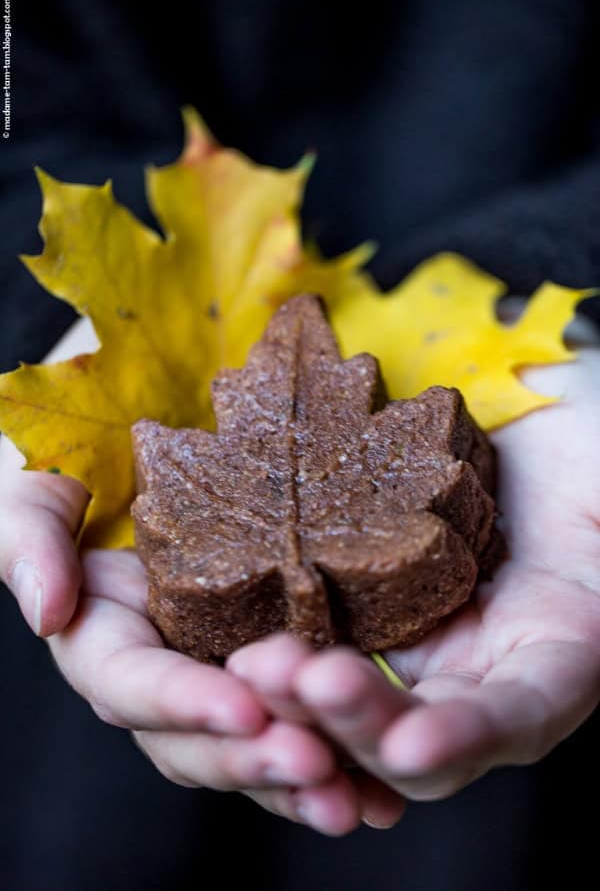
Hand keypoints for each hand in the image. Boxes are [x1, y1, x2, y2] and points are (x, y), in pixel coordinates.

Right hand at [0, 319, 403, 835]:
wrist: (156, 448)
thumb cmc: (88, 460)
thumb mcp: (43, 483)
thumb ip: (30, 535)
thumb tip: (48, 610)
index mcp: (106, 638)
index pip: (131, 684)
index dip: (182, 700)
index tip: (242, 708)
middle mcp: (164, 672)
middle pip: (196, 740)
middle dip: (252, 759)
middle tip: (316, 766)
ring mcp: (220, 674)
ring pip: (253, 749)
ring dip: (302, 782)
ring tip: (360, 801)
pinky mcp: (274, 666)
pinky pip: (301, 724)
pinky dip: (342, 762)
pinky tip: (387, 792)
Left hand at [229, 340, 599, 809]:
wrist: (528, 420)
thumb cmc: (586, 448)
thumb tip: (598, 530)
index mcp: (552, 655)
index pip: (513, 717)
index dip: (464, 736)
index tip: (407, 748)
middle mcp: (480, 671)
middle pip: (413, 732)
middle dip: (354, 720)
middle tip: (298, 680)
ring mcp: (418, 645)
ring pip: (352, 702)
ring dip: (300, 699)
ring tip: (252, 665)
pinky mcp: (365, 609)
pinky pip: (316, 644)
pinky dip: (281, 655)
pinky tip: (240, 645)